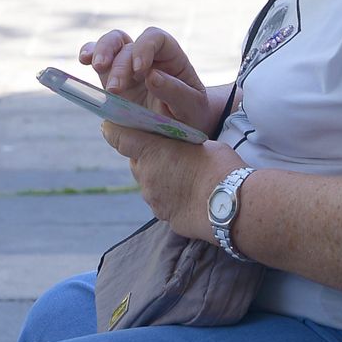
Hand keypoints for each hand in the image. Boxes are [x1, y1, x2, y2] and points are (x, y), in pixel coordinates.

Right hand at [79, 27, 218, 136]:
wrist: (181, 128)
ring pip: (110, 44)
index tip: (140, 70)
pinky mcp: (113, 79)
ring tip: (97, 67)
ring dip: (101, 52)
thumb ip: (175, 92)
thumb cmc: (191, 114)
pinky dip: (88, 53)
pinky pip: (97, 59)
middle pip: (128, 43)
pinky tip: (83, 59)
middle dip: (119, 63)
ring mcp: (128, 67)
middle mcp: (148, 58)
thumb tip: (151, 76)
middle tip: (116, 88)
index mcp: (171, 58)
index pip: (156, 38)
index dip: (145, 48)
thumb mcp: (191, 107)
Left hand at [100, 122, 245, 238]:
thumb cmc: (220, 167)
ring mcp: (152, 198)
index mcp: (151, 151)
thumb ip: (181, 144)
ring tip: (185, 176)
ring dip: (160, 177)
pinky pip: (161, 201)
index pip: (119, 137)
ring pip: (148, 182)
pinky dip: (170, 196)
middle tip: (168, 153)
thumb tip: (180, 150)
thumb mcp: (201, 143)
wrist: (231, 206)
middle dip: (147, 156)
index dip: (113, 130)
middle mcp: (146, 175)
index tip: (110, 126)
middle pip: (137, 162)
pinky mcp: (163, 216)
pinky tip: (189, 194)